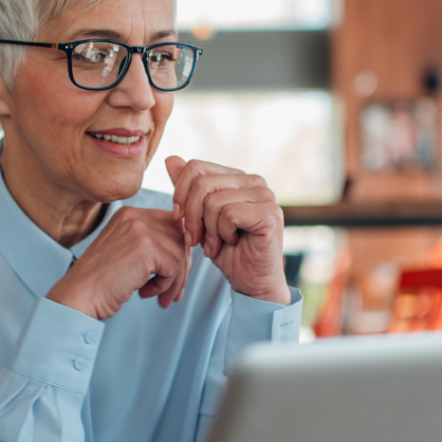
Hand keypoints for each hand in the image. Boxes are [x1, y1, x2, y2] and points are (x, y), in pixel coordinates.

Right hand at [46, 206, 190, 320]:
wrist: (78, 296)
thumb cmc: (101, 282)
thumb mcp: (126, 253)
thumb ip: (152, 245)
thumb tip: (189, 251)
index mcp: (130, 214)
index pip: (172, 225)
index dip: (177, 252)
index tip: (171, 275)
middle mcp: (135, 215)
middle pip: (180, 237)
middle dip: (181, 268)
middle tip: (172, 292)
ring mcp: (141, 229)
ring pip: (180, 253)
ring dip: (174, 280)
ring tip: (158, 296)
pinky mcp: (147, 247)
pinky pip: (174, 267)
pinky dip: (165, 285)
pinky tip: (145, 293)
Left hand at [165, 156, 289, 305]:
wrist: (250, 282)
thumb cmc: (227, 251)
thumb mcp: (199, 219)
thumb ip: (188, 190)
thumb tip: (171, 159)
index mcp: (237, 178)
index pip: (196, 167)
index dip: (180, 194)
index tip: (179, 220)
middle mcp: (254, 181)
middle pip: (202, 184)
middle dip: (192, 217)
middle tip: (196, 240)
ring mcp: (265, 195)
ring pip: (213, 201)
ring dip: (208, 230)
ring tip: (216, 244)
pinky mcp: (270, 213)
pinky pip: (229, 214)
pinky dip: (223, 233)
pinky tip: (232, 242)